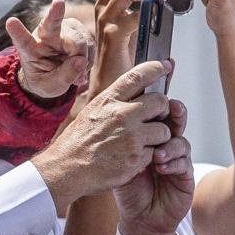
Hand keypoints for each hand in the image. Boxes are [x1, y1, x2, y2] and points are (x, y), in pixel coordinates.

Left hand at [5, 0, 94, 99]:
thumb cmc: (46, 80)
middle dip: (55, 13)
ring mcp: (61, 29)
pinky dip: (89, 56)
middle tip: (58, 3)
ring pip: (79, 40)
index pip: (23, 41)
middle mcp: (44, 35)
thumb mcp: (51, 86)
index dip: (17, 32)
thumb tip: (81, 61)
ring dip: (83, 57)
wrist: (54, 74)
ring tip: (76, 69)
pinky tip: (81, 62)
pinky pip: (90, 43)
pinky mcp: (76, 29)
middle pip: (51, 24)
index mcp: (30, 50)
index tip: (11, 22)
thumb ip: (64, 76)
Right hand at [29, 60, 176, 209]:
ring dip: (158, 137)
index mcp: (109, 100)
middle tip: (157, 118)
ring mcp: (131, 136)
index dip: (156, 68)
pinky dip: (149, 156)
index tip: (167, 65)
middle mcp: (122, 114)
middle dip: (163, 110)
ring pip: (164, 130)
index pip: (139, 76)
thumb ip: (114, 102)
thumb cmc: (77, 143)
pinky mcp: (136, 157)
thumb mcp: (92, 112)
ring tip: (142, 143)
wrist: (67, 169)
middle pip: (161, 102)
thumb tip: (133, 93)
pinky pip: (156, 152)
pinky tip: (133, 158)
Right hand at [88, 0, 159, 95]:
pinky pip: (130, 14)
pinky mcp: (114, 36)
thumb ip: (143, 15)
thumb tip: (163, 3)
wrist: (115, 88)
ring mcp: (106, 22)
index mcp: (109, 6)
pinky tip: (159, 10)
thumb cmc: (128, 60)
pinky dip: (147, 9)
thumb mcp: (135, 31)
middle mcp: (104, 10)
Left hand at [110, 96, 194, 234]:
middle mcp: (165, 144)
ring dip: (171, 143)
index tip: (156, 88)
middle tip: (171, 108)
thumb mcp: (119, 159)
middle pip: (174, 121)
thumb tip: (117, 111)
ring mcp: (177, 159)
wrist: (138, 218)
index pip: (156, 113)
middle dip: (174, 112)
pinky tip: (162, 167)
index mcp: (149, 136)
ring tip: (158, 153)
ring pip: (181, 141)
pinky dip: (174, 162)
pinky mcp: (185, 176)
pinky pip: (184, 163)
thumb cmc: (127, 188)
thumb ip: (122, 139)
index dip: (158, 101)